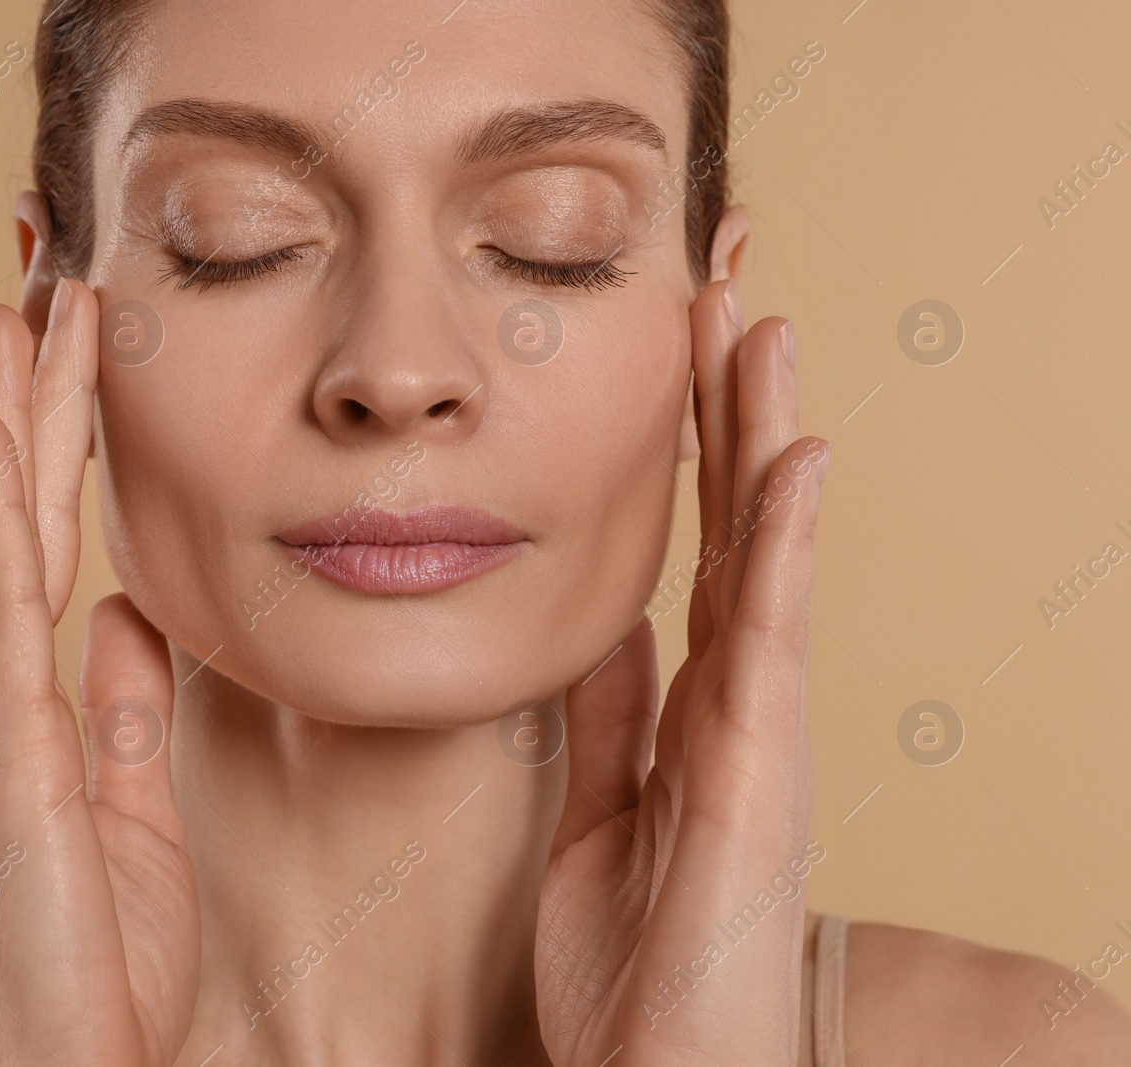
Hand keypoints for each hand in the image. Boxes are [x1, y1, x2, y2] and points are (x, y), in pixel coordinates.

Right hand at [0, 280, 200, 1065]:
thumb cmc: (91, 968)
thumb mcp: (125, 815)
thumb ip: (124, 714)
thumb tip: (133, 619)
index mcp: (14, 711)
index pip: (33, 544)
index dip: (48, 443)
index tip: (66, 352)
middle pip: (5, 514)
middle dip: (24, 395)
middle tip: (36, 282)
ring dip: (9, 417)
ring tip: (16, 307)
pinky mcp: (4, 761)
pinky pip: (2, 613)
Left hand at [535, 281, 829, 1065]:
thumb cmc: (636, 958)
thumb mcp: (603, 810)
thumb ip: (609, 718)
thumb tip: (607, 628)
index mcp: (694, 706)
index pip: (694, 549)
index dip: (688, 452)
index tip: (676, 352)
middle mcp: (737, 702)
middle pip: (734, 527)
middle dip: (726, 409)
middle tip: (719, 293)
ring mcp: (757, 730)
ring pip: (762, 555)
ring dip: (759, 438)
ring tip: (757, 328)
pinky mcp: (759, 769)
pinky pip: (772, 638)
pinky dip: (788, 545)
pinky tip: (795, 459)